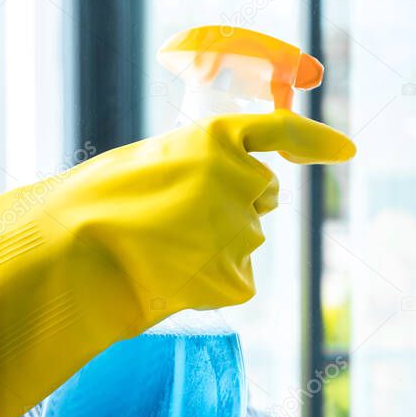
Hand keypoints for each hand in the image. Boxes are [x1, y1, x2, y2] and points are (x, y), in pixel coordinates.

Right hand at [0, 110, 352, 416]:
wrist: (69, 260)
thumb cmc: (94, 207)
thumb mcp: (152, 163)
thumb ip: (202, 170)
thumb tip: (240, 199)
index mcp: (216, 139)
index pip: (281, 133)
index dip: (315, 141)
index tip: (346, 150)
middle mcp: (241, 181)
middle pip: (262, 196)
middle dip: (235, 204)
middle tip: (176, 218)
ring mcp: (244, 232)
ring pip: (246, 240)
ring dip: (215, 245)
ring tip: (161, 250)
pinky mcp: (238, 279)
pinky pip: (238, 279)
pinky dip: (213, 283)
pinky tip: (174, 278)